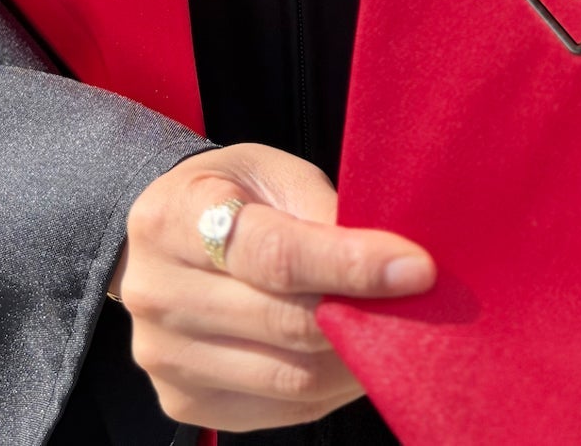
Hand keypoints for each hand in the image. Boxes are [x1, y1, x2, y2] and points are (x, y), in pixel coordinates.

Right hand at [113, 143, 435, 431]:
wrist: (162, 237)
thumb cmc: (230, 193)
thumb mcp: (272, 172)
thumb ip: (322, 212)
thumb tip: (390, 261)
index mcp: (173, 218)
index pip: (276, 255)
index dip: (351, 264)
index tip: (416, 268)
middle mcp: (155, 293)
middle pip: (285, 321)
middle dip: (367, 313)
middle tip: (424, 300)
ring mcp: (165, 356)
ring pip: (290, 378)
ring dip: (358, 357)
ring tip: (399, 329)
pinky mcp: (185, 402)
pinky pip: (281, 408)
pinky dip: (333, 386)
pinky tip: (356, 356)